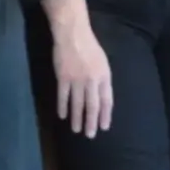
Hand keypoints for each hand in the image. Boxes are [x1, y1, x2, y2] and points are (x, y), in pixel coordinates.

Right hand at [51, 22, 113, 138]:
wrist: (73, 33)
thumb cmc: (89, 46)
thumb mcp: (103, 62)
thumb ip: (103, 79)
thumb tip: (102, 97)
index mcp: (104, 76)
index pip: (107, 100)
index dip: (105, 115)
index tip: (104, 127)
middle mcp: (92, 80)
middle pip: (92, 106)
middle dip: (91, 122)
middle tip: (90, 135)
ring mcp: (77, 79)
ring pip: (77, 104)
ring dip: (77, 118)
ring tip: (76, 130)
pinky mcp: (63, 77)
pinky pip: (63, 96)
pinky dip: (62, 107)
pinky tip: (62, 116)